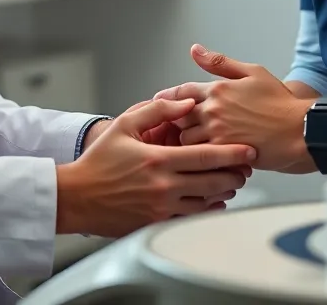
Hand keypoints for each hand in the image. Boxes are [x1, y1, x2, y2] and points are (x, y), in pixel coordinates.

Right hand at [56, 98, 256, 237]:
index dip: (232, 153)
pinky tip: (215, 202)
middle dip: (235, 174)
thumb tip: (186, 102)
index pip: (206, 156)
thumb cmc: (99, 160)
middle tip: (247, 167)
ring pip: (206, 202)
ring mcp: (161, 208)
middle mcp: (163, 186)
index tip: (249, 149)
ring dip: (224, 192)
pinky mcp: (157, 224)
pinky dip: (209, 210)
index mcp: (158, 159)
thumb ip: (157, 110)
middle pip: (213, 181)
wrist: (77, 197)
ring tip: (233, 181)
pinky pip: (192, 218)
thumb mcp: (124, 125)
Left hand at [155, 45, 312, 171]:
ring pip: (185, 139)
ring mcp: (218, 132)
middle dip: (178, 122)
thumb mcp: (252, 72)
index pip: (181, 92)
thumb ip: (219, 63)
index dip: (168, 98)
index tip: (161, 103)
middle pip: (178, 117)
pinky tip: (208, 158)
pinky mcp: (225, 151)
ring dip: (188, 142)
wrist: (301, 129)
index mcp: (218, 88)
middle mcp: (213, 109)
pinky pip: (200, 156)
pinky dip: (201, 157)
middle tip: (182, 128)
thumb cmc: (280, 102)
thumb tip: (195, 50)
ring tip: (196, 144)